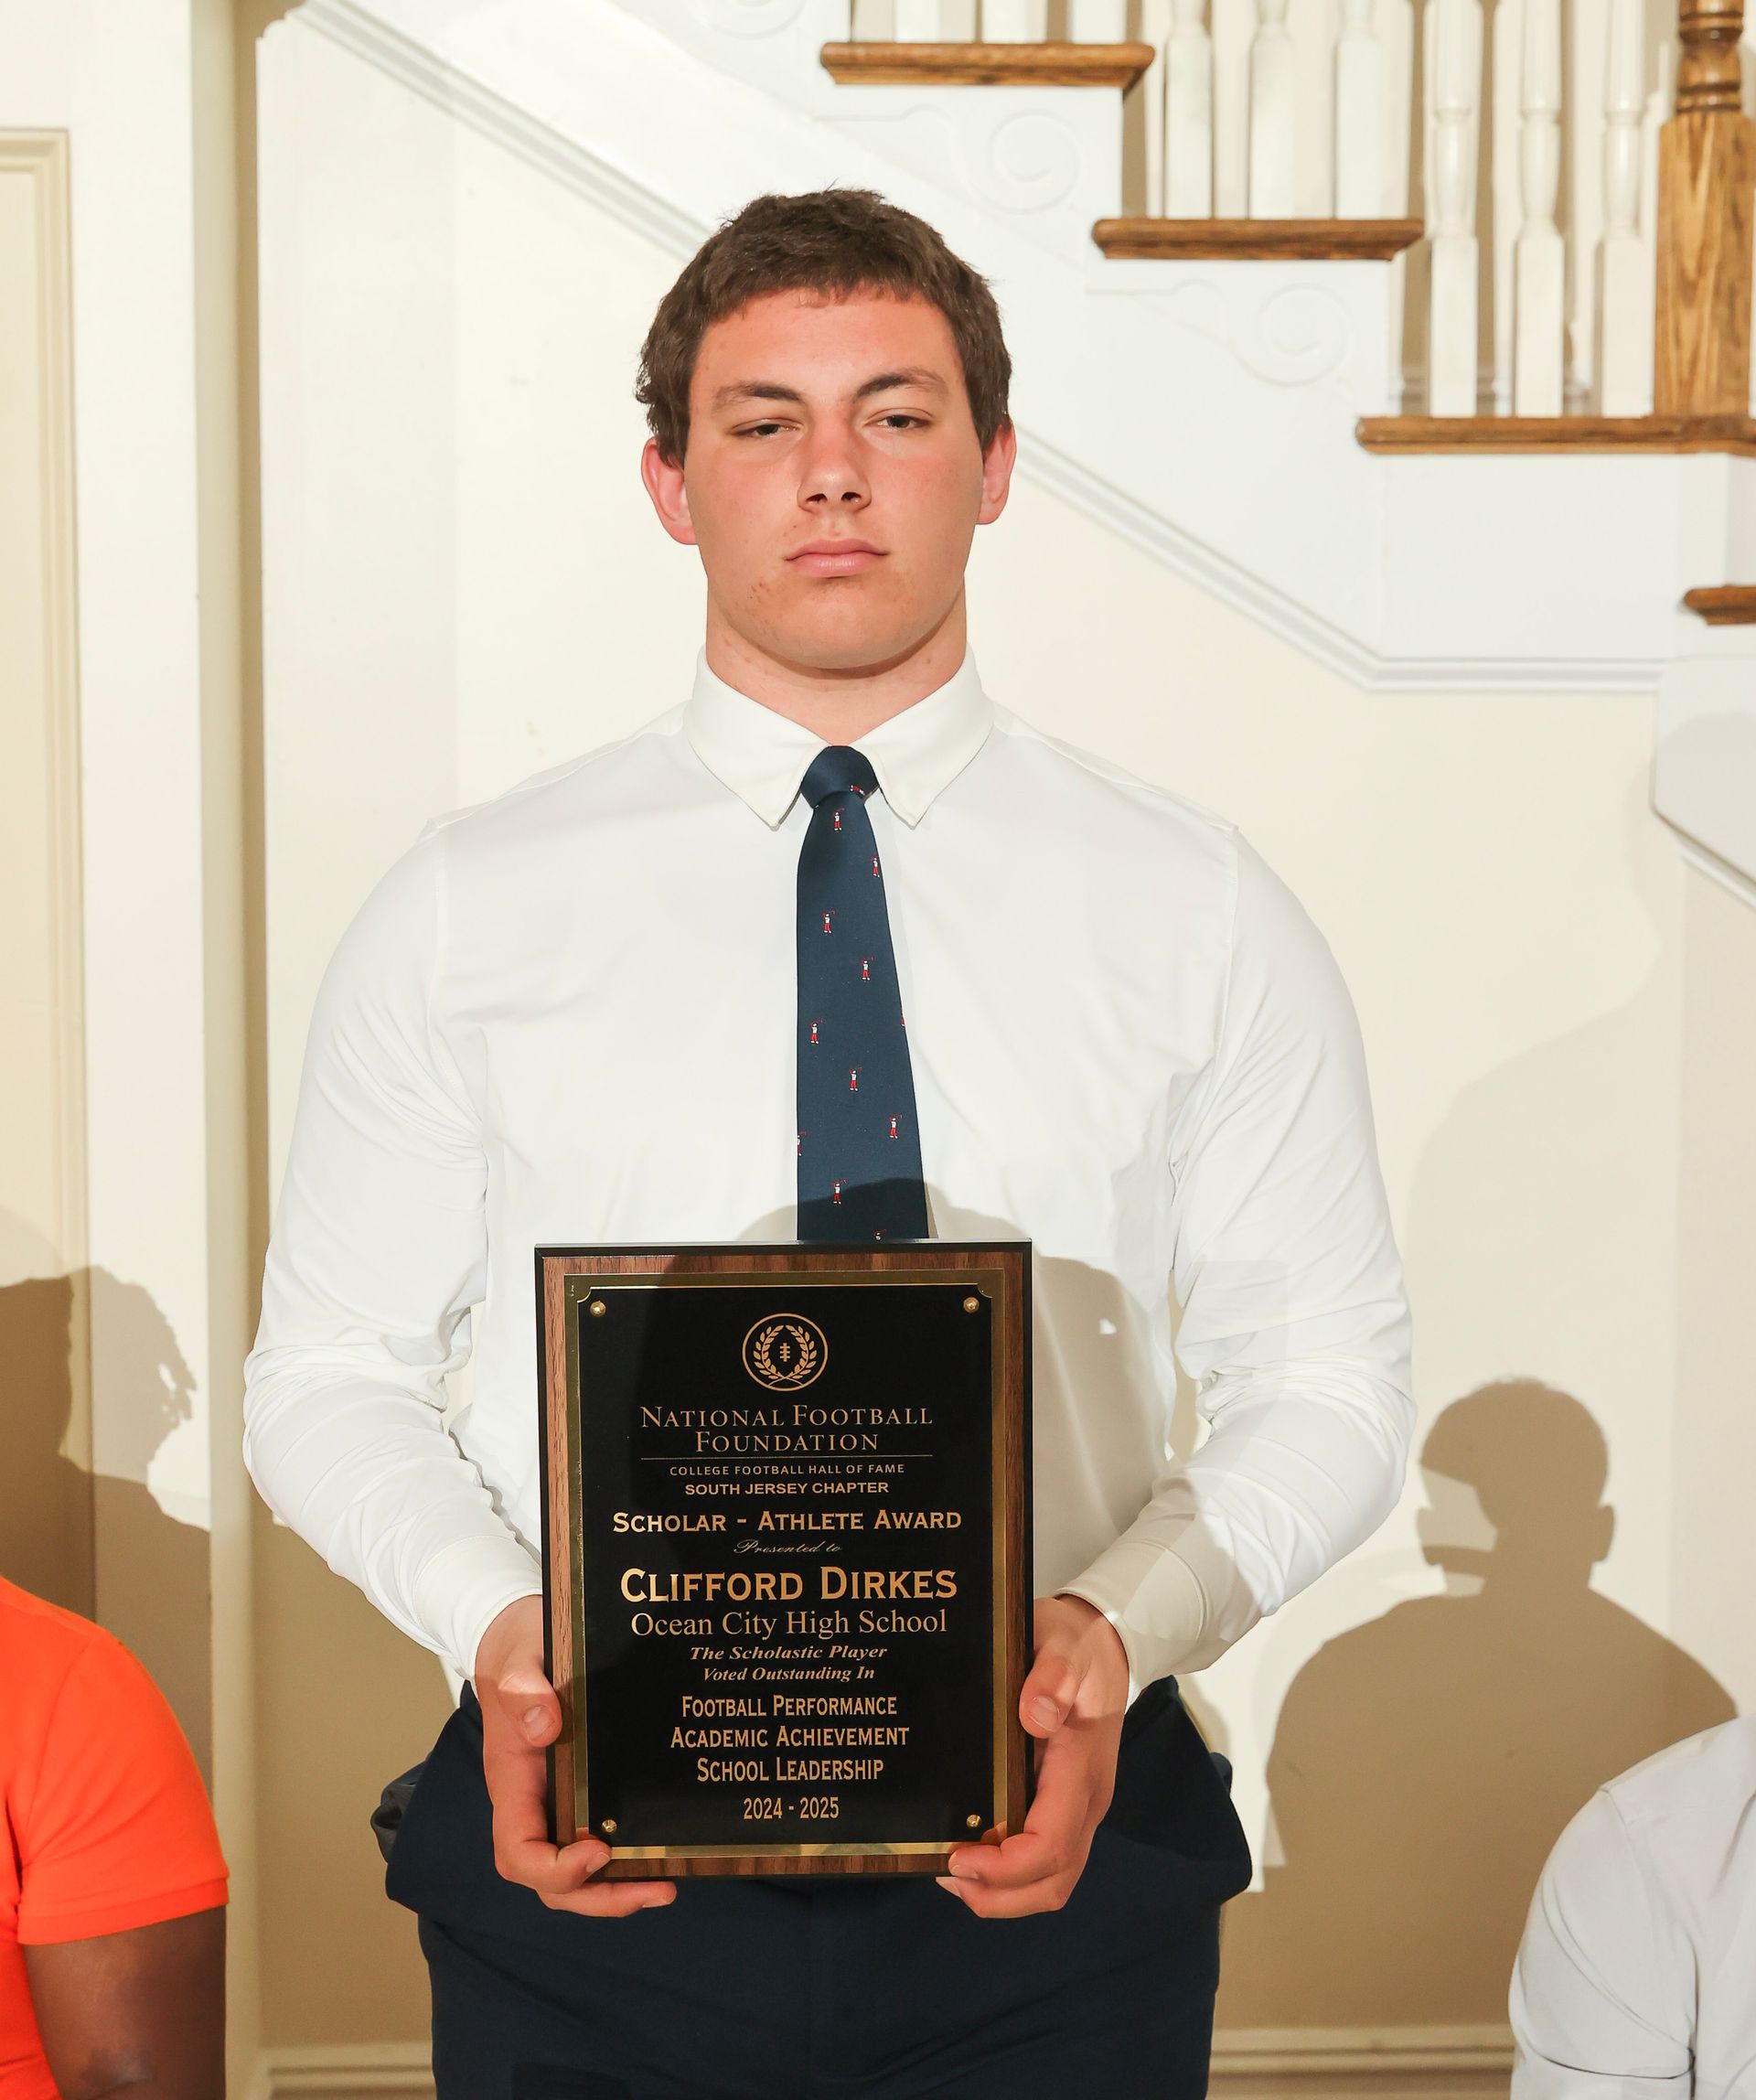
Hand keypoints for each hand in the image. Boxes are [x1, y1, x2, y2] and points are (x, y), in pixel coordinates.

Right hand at [473, 1596, 676, 1915]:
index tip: (598, 1849)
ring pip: (572, 1872)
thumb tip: (545, 1725)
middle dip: (597, 1897)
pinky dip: (621, 1861)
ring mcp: (554, 1800)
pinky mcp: (579, 1790)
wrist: (519, 1636)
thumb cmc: (517, 1648)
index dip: (555, 1868)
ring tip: (666, 1886)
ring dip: (614, 1890)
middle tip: (656, 1890)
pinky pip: (590, 1841)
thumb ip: (522, 1687)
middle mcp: (531, 1802)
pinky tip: (659, 1854)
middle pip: (547, 1880)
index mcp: (512, 1781)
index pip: (519, 1852)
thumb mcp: (517, 1657)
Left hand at [936, 1594, 1129, 1917]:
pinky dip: (1011, 1876)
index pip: (1051, 1845)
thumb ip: (1052, 1675)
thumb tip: (1035, 1714)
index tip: (958, 1858)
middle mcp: (1086, 1802)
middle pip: (1053, 1882)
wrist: (1104, 1643)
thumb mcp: (1062, 1644)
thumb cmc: (1076, 1645)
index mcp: (1081, 1771)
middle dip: (1000, 1895)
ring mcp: (1079, 1809)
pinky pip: (1047, 1862)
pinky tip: (974, 1855)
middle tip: (946, 1874)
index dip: (1005, 1867)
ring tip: (953, 1873)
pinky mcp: (1067, 1807)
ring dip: (1004, 1893)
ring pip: (1052, 1881)